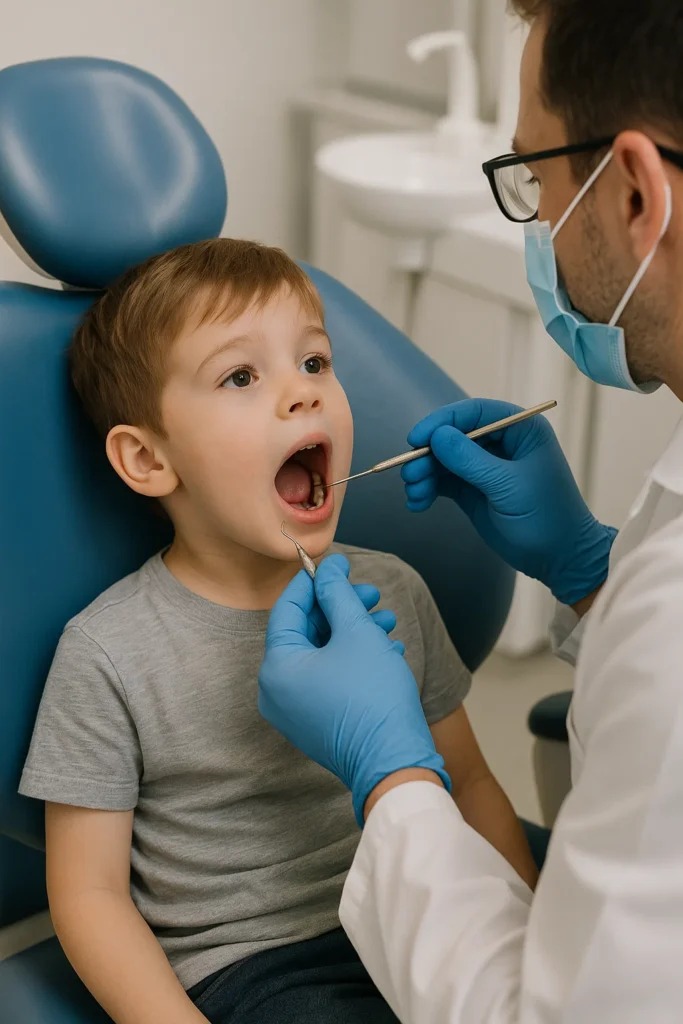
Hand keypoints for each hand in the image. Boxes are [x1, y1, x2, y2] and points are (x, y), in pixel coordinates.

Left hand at [258, 555, 449, 825]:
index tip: (339, 564)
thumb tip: (328, 568)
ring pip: (322, 654)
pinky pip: (328, 678)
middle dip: (342, 608)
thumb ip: (337, 595)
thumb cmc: (373, 697)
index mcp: (277, 667)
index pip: (288, 608)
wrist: (394, 762)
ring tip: (387, 620)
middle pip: (306, 631)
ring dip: (354, 632)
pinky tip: (386, 648)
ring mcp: (295, 711)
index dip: (315, 581)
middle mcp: (277, 691)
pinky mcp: (316, 722)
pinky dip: (352, 659)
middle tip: (371, 593)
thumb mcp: (356, 633)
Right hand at [403, 398, 615, 606]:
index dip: (442, 421)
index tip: (416, 439)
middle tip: (410, 474)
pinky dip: (428, 490)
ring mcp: (485, 467)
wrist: (559, 559)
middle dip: (428, 454)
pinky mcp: (473, 489)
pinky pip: (443, 481)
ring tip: (414, 494)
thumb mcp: (508, 487)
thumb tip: (437, 436)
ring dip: (424, 474)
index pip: (474, 412)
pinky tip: (418, 504)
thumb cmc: (546, 517)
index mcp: (521, 430)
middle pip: (453, 435)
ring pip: (444, 459)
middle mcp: (501, 443)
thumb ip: (471, 460)